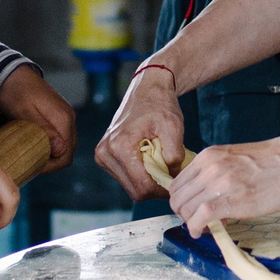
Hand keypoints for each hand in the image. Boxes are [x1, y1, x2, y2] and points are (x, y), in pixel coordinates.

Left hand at [0, 66, 76, 174]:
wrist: (10, 74)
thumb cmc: (15, 92)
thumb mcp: (25, 113)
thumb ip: (44, 131)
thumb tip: (61, 150)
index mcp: (64, 119)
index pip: (66, 155)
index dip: (51, 166)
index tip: (32, 167)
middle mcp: (69, 119)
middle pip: (67, 151)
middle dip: (51, 162)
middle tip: (30, 163)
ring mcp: (64, 116)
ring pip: (64, 145)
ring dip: (50, 154)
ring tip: (30, 155)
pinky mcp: (58, 115)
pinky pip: (59, 136)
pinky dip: (49, 144)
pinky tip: (34, 144)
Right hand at [95, 64, 187, 199]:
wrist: (147, 89)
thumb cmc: (161, 105)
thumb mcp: (174, 127)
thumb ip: (174, 155)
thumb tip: (170, 176)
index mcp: (120, 145)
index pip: (142, 186)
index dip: (162, 190)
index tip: (177, 182)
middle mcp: (105, 152)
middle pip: (135, 190)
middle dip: (156, 187)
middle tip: (172, 175)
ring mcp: (102, 155)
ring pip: (130, 186)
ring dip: (148, 181)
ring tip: (162, 164)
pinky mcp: (104, 156)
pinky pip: (125, 178)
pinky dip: (141, 175)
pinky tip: (151, 161)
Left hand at [167, 134, 279, 235]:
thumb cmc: (279, 161)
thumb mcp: (239, 159)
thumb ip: (219, 173)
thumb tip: (210, 197)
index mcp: (210, 155)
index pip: (178, 182)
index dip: (184, 200)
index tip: (197, 209)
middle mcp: (210, 166)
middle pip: (177, 197)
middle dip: (185, 213)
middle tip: (202, 220)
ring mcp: (220, 182)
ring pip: (184, 208)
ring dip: (191, 222)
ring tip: (210, 225)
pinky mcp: (232, 199)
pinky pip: (199, 218)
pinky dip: (196, 228)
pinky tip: (205, 232)